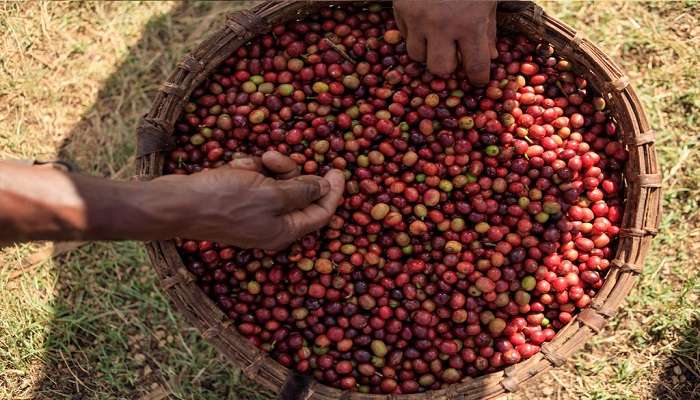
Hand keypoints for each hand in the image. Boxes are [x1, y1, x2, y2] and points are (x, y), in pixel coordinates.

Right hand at [153, 151, 344, 249]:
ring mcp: (254, 212)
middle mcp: (273, 224)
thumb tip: (325, 187)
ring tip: (247, 163)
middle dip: (288, 171)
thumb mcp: (270, 193)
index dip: (334, 191)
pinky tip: (233, 166)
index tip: (339, 169)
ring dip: (265, 167)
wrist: (177, 202)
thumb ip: (302, 190)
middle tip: (272, 158)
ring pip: (276, 181)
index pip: (322, 213)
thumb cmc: (224, 200)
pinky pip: (255, 178)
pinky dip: (247, 168)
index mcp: (285, 230)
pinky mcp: (237, 199)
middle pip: (299, 193)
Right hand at [393, 0, 496, 84]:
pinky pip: (403, 33)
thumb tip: (490, 56)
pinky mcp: (400, 7)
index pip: (475, 66)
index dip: (479, 78)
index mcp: (470, 24)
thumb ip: (489, 28)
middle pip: (439, 69)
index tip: (478, 80)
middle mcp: (442, 26)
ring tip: (436, 37)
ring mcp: (417, 18)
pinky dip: (413, 31)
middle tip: (453, 56)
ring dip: (427, 50)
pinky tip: (423, 19)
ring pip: (416, 54)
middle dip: (447, 67)